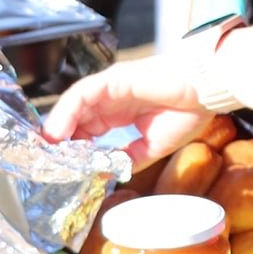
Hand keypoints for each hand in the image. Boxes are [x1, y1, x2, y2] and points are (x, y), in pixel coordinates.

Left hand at [43, 45, 212, 164]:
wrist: (205, 90)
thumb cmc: (188, 111)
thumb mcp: (153, 145)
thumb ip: (128, 157)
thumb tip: (106, 173)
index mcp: (121, 111)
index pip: (88, 130)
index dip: (74, 148)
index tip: (64, 169)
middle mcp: (111, 98)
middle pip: (76, 119)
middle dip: (61, 141)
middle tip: (49, 163)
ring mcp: (110, 87)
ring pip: (74, 106)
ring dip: (57, 129)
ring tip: (47, 151)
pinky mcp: (112, 79)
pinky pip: (81, 95)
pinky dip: (66, 113)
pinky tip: (58, 132)